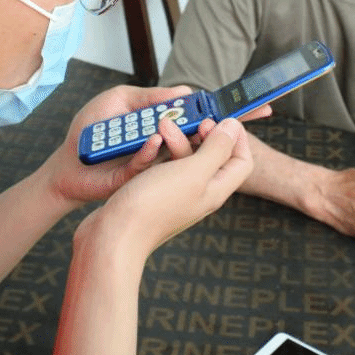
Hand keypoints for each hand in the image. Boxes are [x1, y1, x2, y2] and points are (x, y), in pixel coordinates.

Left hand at [47, 84, 201, 206]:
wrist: (65, 160)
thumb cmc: (90, 127)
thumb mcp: (120, 100)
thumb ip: (149, 96)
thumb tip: (184, 92)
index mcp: (158, 126)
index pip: (187, 119)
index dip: (202, 114)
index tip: (214, 107)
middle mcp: (158, 146)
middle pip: (188, 139)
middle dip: (199, 129)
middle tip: (207, 122)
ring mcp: (147, 164)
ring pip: (171, 155)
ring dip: (177, 139)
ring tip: (179, 125)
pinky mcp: (133, 178)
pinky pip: (146, 165)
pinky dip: (150, 151)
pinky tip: (153, 140)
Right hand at [79, 118, 253, 258]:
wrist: (113, 235)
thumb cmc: (152, 206)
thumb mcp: (193, 171)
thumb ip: (217, 149)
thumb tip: (234, 128)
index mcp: (215, 190)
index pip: (242, 161)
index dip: (236, 138)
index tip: (219, 119)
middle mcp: (199, 193)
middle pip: (213, 156)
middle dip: (201, 133)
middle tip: (188, 121)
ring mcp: (177, 194)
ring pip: (186, 158)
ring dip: (177, 139)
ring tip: (162, 125)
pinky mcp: (155, 192)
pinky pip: (165, 165)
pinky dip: (161, 151)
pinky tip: (150, 143)